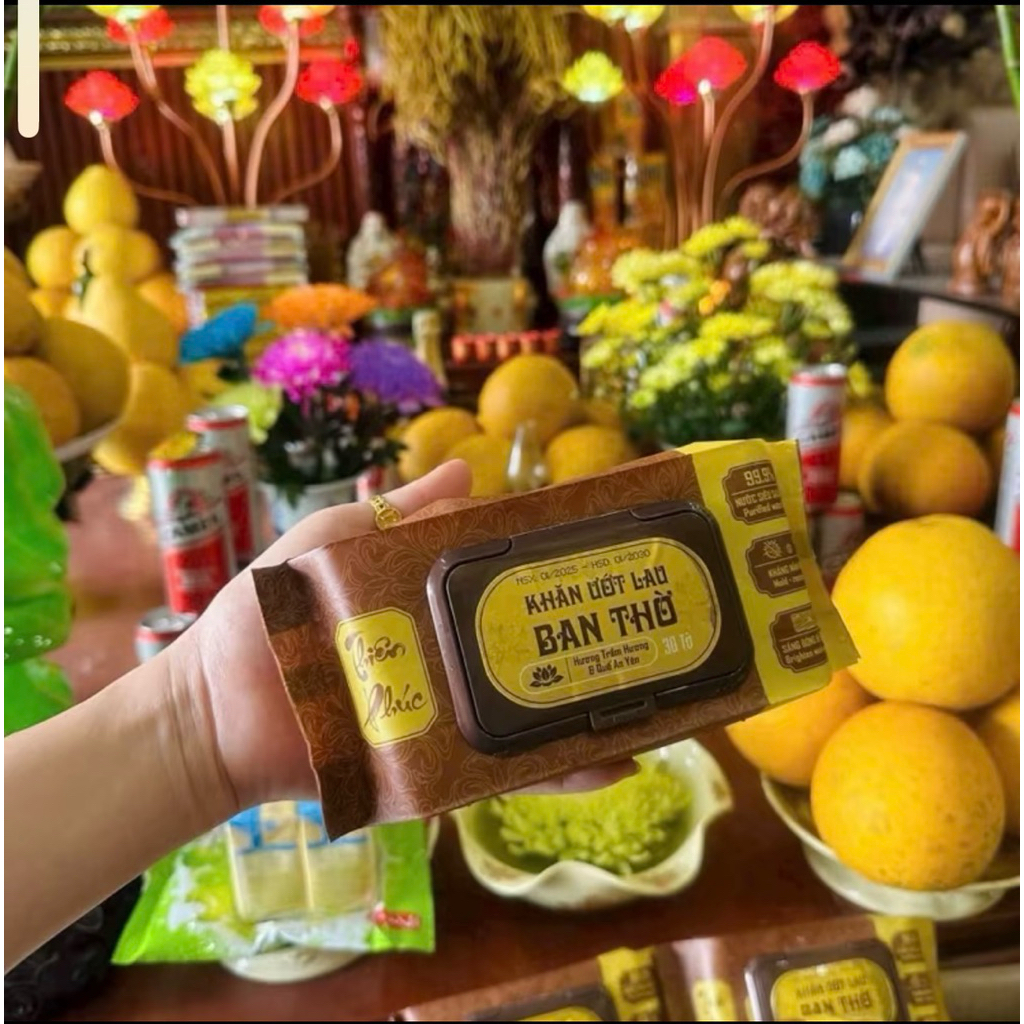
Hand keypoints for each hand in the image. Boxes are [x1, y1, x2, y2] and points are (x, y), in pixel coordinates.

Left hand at [176, 460, 633, 816]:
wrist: (211, 714)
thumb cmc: (263, 616)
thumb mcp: (327, 544)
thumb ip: (392, 514)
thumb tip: (470, 472)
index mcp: (426, 603)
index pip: (504, 584)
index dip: (554, 570)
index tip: (610, 553)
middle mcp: (447, 660)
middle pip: (532, 652)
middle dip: (595, 645)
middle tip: (659, 629)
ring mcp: (445, 719)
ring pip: (532, 718)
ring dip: (595, 713)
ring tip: (661, 703)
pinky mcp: (433, 772)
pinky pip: (498, 776)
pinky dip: (552, 775)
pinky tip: (606, 763)